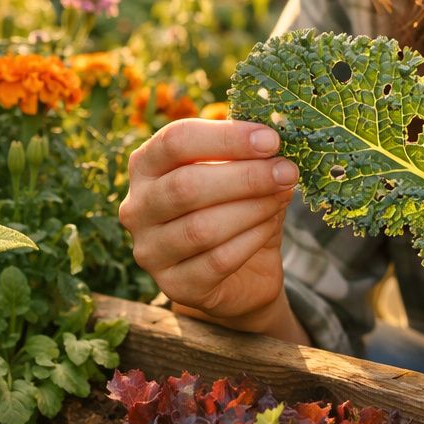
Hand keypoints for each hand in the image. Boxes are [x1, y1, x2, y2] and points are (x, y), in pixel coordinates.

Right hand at [119, 119, 300, 328]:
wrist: (242, 274)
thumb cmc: (235, 208)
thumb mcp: (239, 172)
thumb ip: (248, 155)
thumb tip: (274, 140)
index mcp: (145, 166)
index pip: (174, 141)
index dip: (225, 138)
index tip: (271, 140)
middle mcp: (137, 208)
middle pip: (185, 185)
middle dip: (245, 177)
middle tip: (286, 171)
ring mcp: (150, 251)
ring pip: (201, 227)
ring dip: (252, 208)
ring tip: (283, 196)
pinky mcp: (174, 285)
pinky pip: (217, 260)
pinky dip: (252, 238)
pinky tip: (271, 224)